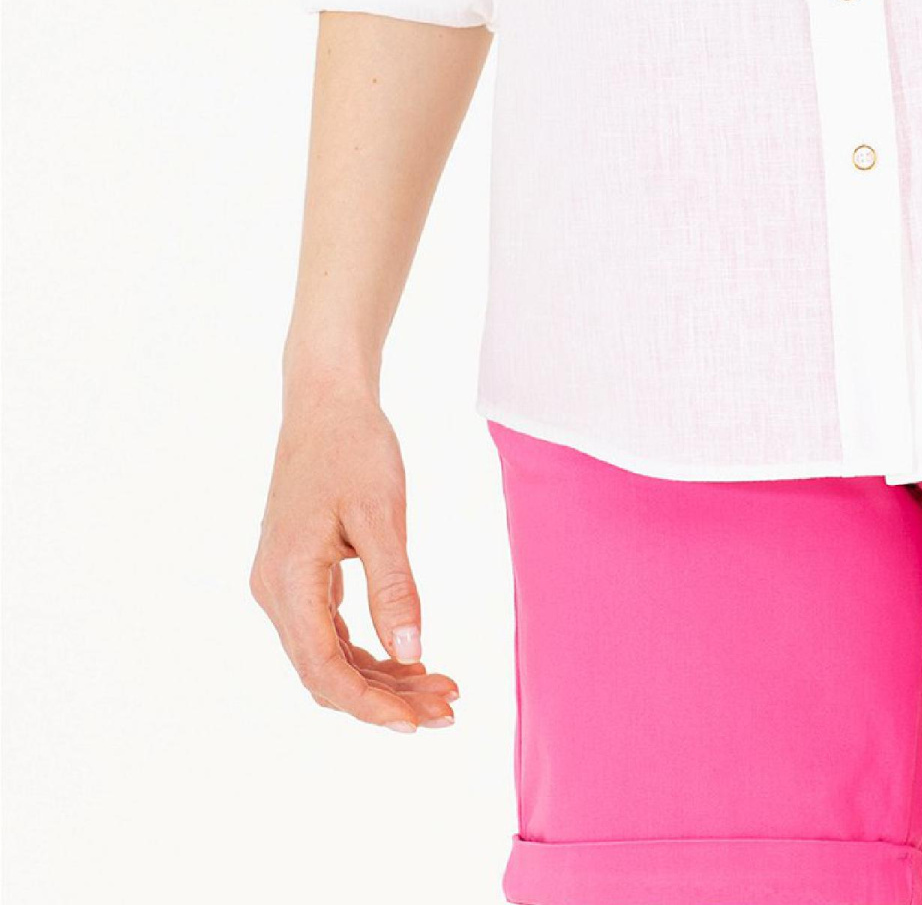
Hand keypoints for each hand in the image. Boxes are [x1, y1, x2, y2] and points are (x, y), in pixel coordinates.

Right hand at [250, 382, 459, 733]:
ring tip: (441, 688)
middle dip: (385, 698)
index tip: (419, 723)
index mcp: (286, 580)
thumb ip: (395, 586)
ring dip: (380, 678)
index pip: (325, 670)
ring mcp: (280, 585)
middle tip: (448, 709)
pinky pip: (329, 632)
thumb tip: (411, 654)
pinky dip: (368, 651)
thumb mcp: (382, 514)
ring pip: (328, 657)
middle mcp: (273, 592)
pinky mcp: (296, 576)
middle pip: (325, 673)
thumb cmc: (354, 446)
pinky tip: (410, 660)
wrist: (325, 400)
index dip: (371, 704)